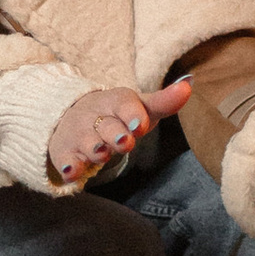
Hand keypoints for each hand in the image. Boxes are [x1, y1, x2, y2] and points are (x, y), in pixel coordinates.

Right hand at [48, 76, 189, 184]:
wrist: (69, 118)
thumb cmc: (115, 115)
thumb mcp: (139, 106)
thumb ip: (164, 101)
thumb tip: (189, 84)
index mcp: (116, 101)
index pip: (124, 102)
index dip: (132, 113)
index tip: (141, 125)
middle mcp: (95, 115)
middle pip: (107, 126)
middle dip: (116, 134)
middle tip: (124, 143)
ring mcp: (79, 135)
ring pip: (87, 143)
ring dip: (95, 149)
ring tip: (100, 154)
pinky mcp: (64, 153)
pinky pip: (66, 161)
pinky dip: (69, 167)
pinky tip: (72, 171)